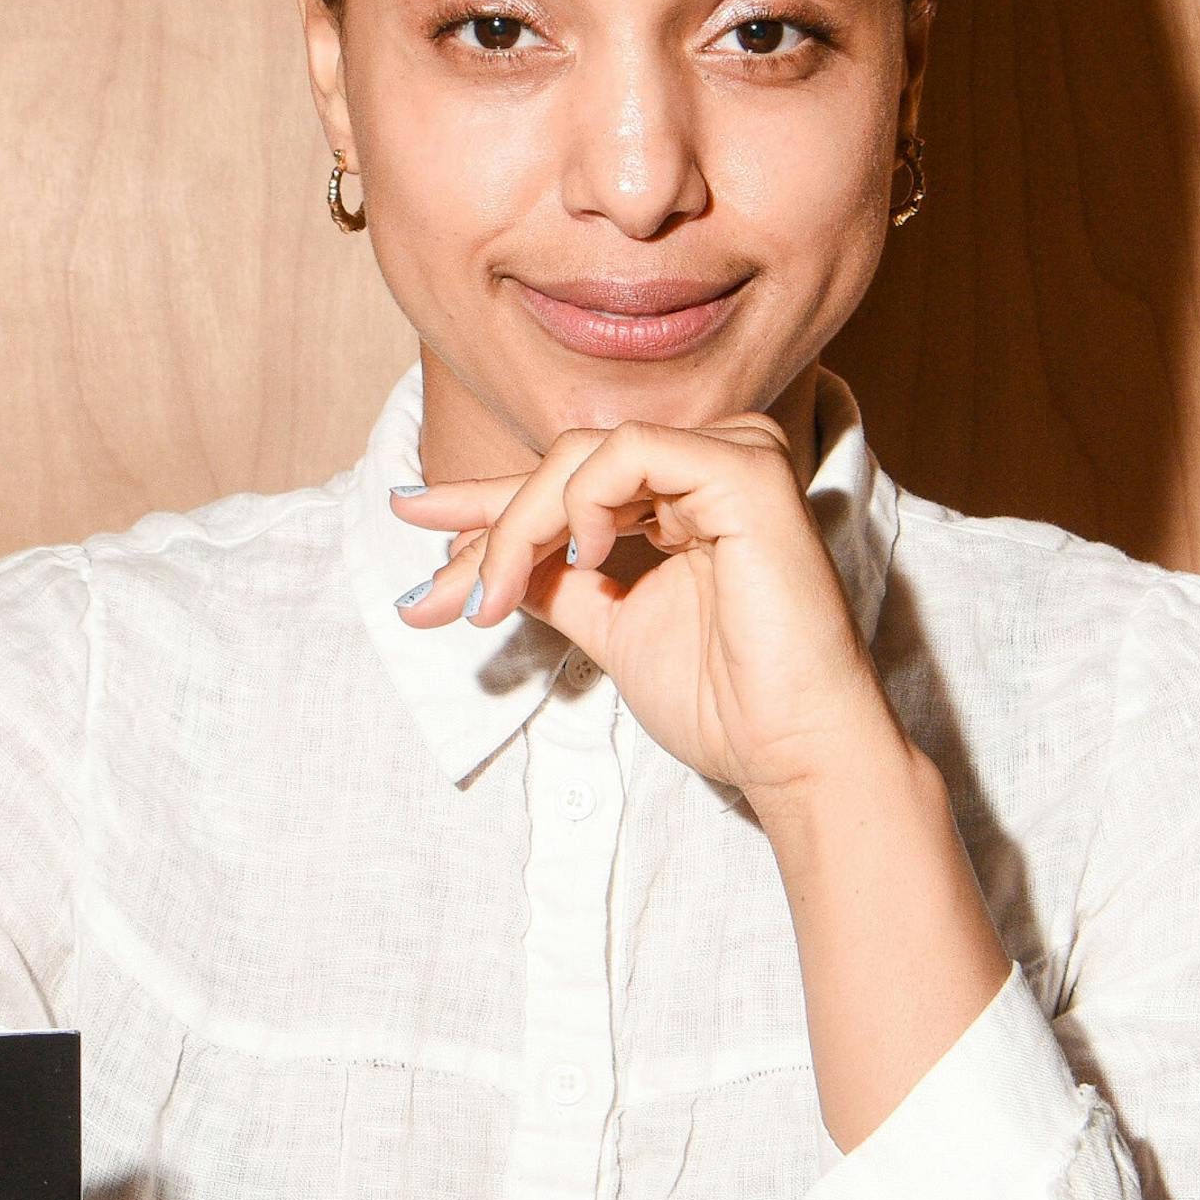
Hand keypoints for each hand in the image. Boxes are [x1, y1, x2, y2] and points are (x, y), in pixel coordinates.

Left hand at [388, 405, 900, 804]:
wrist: (790, 749)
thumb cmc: (723, 701)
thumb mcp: (608, 626)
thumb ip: (551, 580)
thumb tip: (471, 561)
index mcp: (684, 500)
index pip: (567, 484)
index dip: (484, 504)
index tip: (409, 515)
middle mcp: (711, 465)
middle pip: (563, 462)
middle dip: (487, 526)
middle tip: (442, 598)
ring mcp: (734, 457)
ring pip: (583, 453)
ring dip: (520, 524)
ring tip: (498, 595)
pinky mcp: (747, 469)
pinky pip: (630, 450)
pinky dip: (586, 500)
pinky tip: (588, 556)